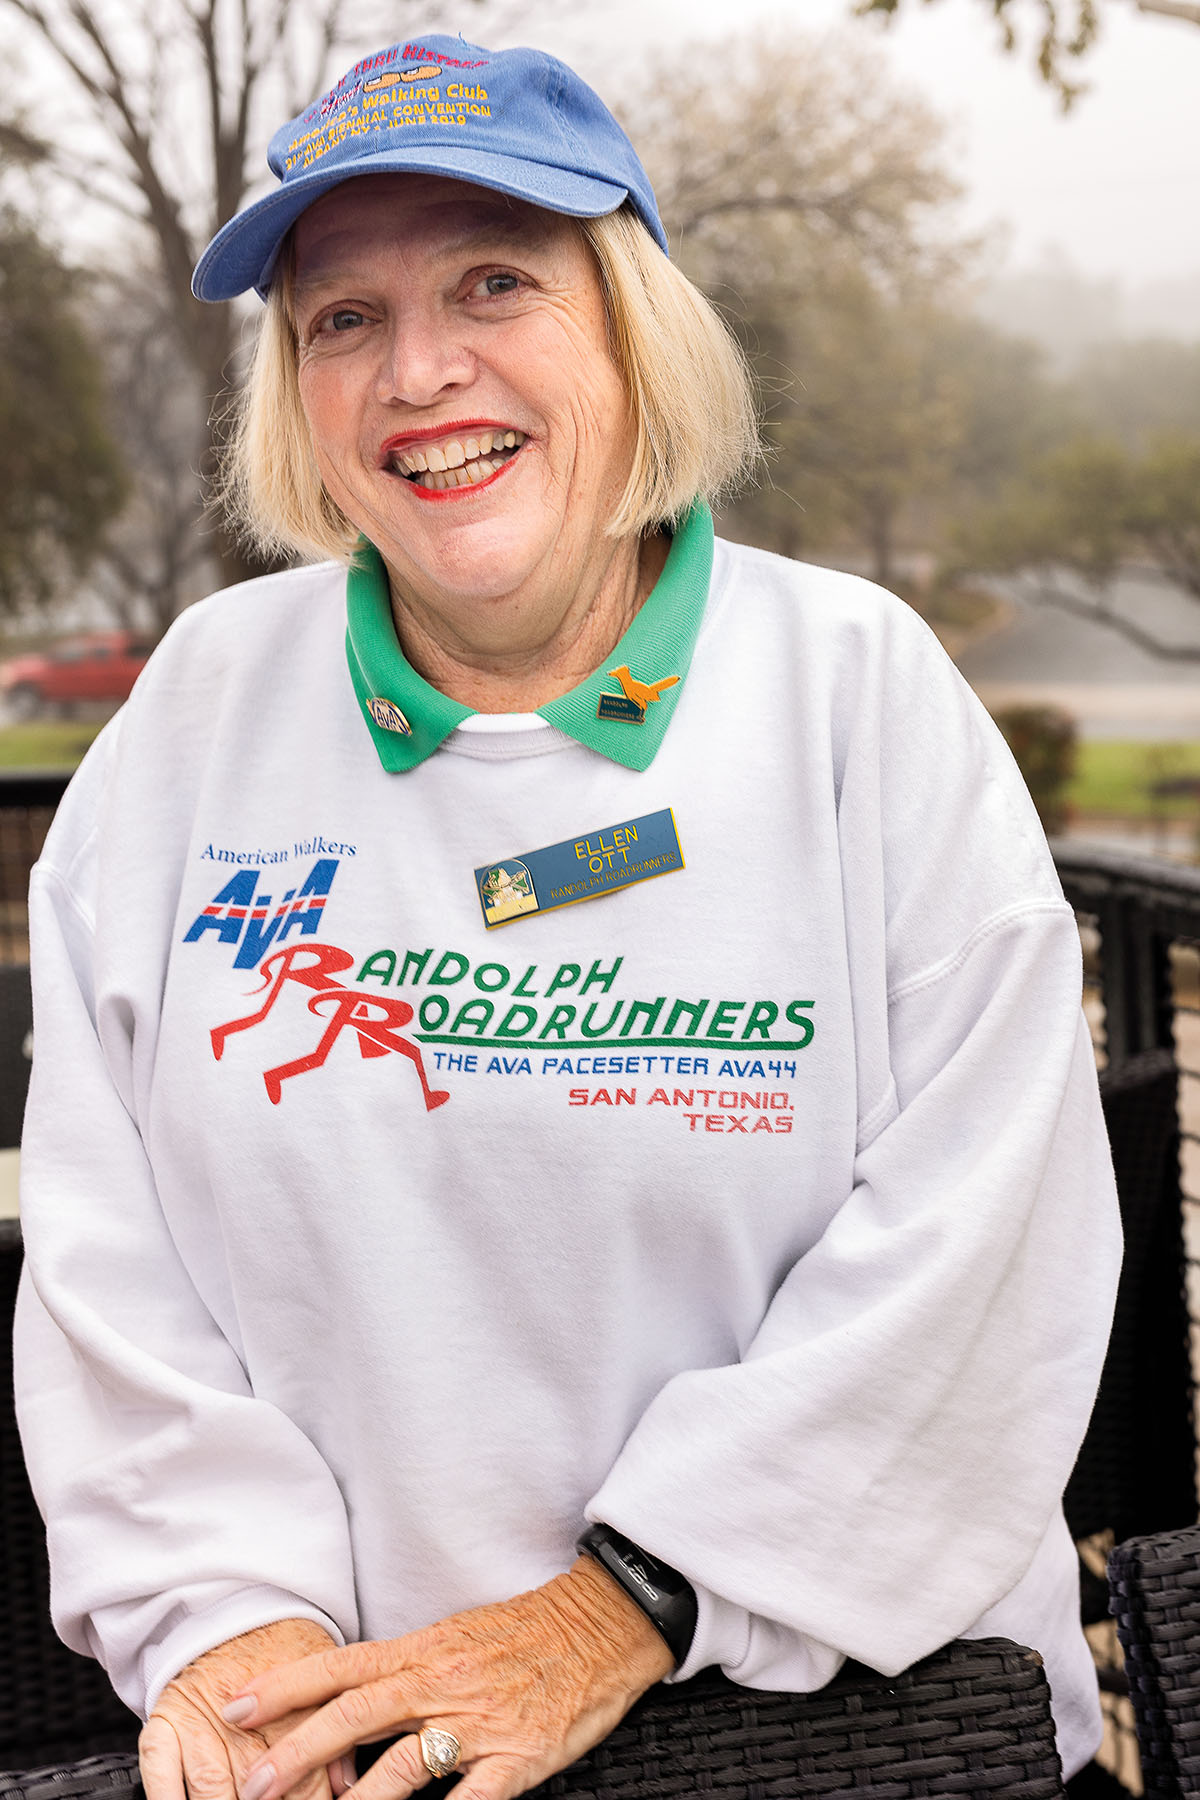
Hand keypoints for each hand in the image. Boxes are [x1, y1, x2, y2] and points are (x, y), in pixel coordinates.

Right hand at [140, 1618, 343, 1799]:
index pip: (304, 1783)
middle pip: (255, 1790)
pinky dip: (166, 1794)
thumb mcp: (325, 1682)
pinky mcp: (167, 1717)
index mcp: (291, 1710)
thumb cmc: (287, 1647)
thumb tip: (346, 1785)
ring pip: (210, 1785)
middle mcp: (245, 1717)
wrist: (242, 1605)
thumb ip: (336, 1738)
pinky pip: (158, 1766)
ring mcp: (202, 1718)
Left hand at [224, 1558, 674, 1799]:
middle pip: (354, 1716)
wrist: (601, 1622)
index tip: (234, 1706)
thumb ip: (406, 1670)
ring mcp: (479, 1721)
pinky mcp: (519, 1756)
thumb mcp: (457, 1638)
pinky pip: (473, 1799)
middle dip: (295, 1753)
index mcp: (424, 1649)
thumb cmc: (526, 1633)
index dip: (284, 1687)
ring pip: (402, 1765)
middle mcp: (441, 1681)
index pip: (340, 1667)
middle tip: (249, 1785)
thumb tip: (348, 1701)